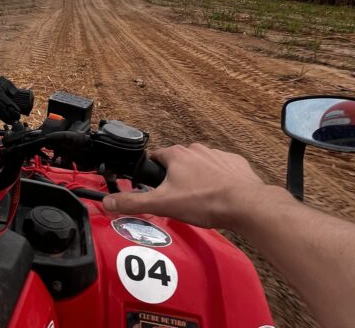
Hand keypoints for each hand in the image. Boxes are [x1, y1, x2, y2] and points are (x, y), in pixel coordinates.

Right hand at [104, 143, 284, 228]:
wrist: (246, 204)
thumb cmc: (205, 201)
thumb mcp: (162, 204)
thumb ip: (133, 202)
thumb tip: (108, 201)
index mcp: (177, 155)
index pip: (156, 158)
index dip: (152, 174)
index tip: (154, 187)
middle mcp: (197, 150)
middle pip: (178, 162)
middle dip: (175, 179)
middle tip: (176, 200)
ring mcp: (218, 155)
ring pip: (200, 166)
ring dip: (197, 179)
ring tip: (199, 202)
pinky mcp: (236, 165)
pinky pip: (222, 171)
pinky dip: (219, 182)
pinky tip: (219, 198)